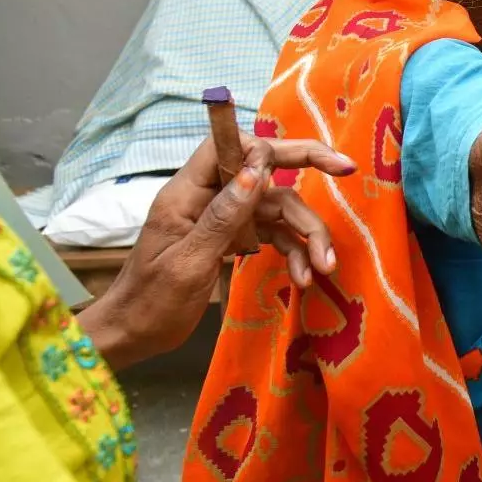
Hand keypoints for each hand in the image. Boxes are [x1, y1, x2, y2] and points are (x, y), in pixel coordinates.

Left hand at [76, 134, 354, 369]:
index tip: (302, 159)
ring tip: (323, 266)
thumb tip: (258, 169)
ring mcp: (224, 218)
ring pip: (277, 209)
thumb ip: (224, 215)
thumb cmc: (150, 302)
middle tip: (349, 170)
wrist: (132, 336)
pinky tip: (304, 277)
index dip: (271, 145)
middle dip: (309, 171)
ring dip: (306, 234)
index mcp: (188, 192)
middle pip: (266, 170)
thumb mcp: (188, 262)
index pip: (232, 146)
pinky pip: (272, 234)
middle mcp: (209, 197)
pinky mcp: (233, 239)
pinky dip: (293, 252)